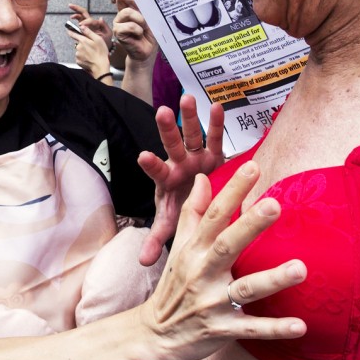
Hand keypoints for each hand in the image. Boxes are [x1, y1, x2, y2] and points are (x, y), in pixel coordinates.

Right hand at [68, 3, 112, 48]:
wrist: (105, 47)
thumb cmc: (107, 40)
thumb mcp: (108, 33)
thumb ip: (105, 26)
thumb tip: (100, 18)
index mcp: (96, 24)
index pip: (89, 20)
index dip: (85, 22)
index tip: (80, 26)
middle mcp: (91, 23)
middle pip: (84, 13)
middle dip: (77, 8)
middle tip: (70, 5)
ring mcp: (87, 26)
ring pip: (80, 17)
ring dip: (75, 14)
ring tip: (71, 16)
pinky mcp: (83, 30)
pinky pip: (78, 23)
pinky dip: (74, 21)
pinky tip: (71, 21)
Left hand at [69, 25, 110, 77]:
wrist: (100, 66)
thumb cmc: (101, 52)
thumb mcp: (98, 39)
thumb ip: (89, 32)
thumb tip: (82, 26)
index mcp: (83, 40)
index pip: (73, 34)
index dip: (70, 31)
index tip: (68, 29)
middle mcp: (78, 47)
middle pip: (79, 43)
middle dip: (84, 44)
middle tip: (92, 47)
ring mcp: (77, 55)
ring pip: (79, 50)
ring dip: (84, 51)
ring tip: (91, 54)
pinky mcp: (78, 61)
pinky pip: (79, 57)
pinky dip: (83, 57)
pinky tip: (89, 58)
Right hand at [113, 0, 156, 61]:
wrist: (148, 50)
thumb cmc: (151, 33)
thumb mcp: (152, 16)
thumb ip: (147, 5)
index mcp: (130, 5)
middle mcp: (122, 11)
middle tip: (144, 7)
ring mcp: (118, 21)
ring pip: (128, 12)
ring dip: (140, 20)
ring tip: (144, 27)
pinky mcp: (118, 31)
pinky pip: (129, 26)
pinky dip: (138, 30)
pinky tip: (139, 35)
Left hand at [138, 94, 224, 265]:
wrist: (203, 203)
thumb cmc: (184, 212)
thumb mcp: (172, 225)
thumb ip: (157, 239)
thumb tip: (142, 261)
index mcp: (168, 181)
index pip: (157, 171)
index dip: (151, 164)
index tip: (142, 155)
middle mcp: (180, 164)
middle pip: (172, 145)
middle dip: (167, 129)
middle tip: (162, 111)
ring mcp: (196, 156)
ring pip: (191, 134)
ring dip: (190, 117)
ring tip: (188, 98)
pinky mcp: (214, 154)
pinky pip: (216, 136)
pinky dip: (216, 122)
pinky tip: (218, 105)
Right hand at [138, 168, 305, 359]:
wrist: (155, 333)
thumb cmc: (174, 284)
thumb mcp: (179, 246)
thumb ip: (193, 213)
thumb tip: (203, 178)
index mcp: (193, 249)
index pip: (214, 215)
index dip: (232, 190)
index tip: (252, 166)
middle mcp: (202, 272)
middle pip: (227, 245)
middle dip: (250, 225)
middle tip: (275, 205)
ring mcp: (211, 302)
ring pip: (245, 289)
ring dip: (273, 280)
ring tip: (301, 268)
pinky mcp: (222, 330)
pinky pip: (252, 329)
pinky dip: (275, 328)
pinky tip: (300, 325)